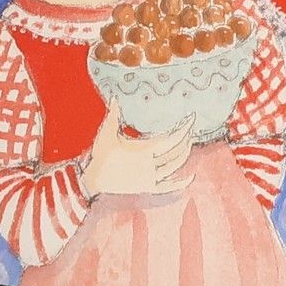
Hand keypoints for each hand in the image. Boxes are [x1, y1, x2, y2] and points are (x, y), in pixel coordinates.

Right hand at [80, 102, 194, 198]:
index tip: (191, 118)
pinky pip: (168, 187)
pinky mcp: (148, 187)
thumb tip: (114, 97)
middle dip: (186, 139)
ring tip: (189, 143)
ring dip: (184, 154)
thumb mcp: (106, 133)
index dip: (184, 129)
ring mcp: (151, 178)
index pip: (171, 139)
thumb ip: (113, 115)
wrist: (94, 179)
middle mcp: (151, 165)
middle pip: (176, 152)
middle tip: (190, 128)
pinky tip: (190, 177)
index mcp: (144, 150)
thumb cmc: (101, 155)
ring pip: (174, 166)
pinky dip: (180, 183)